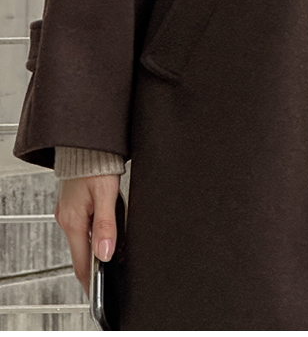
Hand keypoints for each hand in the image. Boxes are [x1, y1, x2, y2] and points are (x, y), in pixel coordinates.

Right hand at [54, 174, 120, 294]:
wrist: (87, 142)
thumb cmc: (96, 162)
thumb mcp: (106, 194)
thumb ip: (107, 224)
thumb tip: (106, 252)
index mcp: (73, 221)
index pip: (81, 261)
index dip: (91, 279)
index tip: (98, 291)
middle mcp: (67, 218)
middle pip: (82, 251)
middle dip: (97, 262)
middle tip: (113, 269)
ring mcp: (68, 212)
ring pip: (83, 238)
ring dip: (97, 245)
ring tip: (114, 248)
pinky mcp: (73, 204)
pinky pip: (83, 225)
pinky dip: (94, 231)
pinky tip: (106, 227)